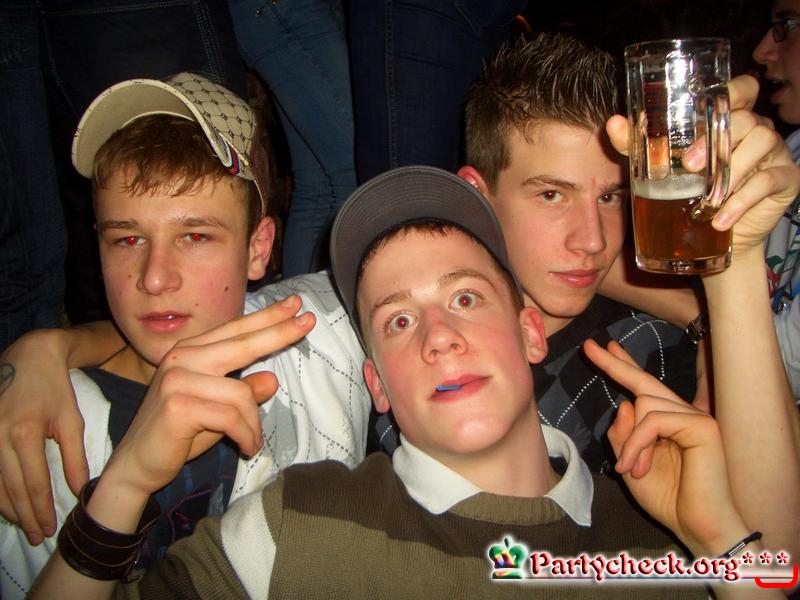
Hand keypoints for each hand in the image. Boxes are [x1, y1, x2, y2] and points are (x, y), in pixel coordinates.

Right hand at [0, 330, 88, 544]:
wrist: (28, 356)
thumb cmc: (55, 389)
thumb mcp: (71, 420)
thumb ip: (75, 457)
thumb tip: (80, 490)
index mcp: (25, 433)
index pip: (33, 483)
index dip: (41, 509)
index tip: (50, 528)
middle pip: (10, 488)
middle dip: (25, 516)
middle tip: (37, 536)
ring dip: (7, 508)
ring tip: (24, 526)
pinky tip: (5, 504)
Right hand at [99, 295, 314, 502]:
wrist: (137, 465)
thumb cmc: (178, 435)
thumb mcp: (219, 410)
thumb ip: (242, 392)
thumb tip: (272, 380)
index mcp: (190, 352)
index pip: (235, 330)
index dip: (267, 317)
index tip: (297, 305)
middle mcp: (181, 357)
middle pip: (242, 343)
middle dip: (278, 333)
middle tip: (309, 323)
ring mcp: (177, 380)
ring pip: (241, 394)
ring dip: (253, 424)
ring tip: (253, 441)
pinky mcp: (178, 405)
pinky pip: (232, 418)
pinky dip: (246, 435)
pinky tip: (247, 448)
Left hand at [583, 339, 746, 556]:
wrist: (696, 527)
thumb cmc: (667, 499)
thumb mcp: (630, 464)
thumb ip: (623, 434)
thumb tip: (624, 402)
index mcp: (667, 422)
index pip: (643, 388)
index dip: (623, 366)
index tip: (604, 347)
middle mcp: (683, 414)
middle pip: (644, 382)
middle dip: (615, 364)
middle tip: (589, 347)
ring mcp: (695, 417)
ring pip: (643, 406)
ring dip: (630, 443)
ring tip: (633, 470)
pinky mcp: (702, 426)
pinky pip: (653, 421)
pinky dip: (637, 444)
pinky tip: (637, 468)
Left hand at [606, 74, 799, 254]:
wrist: (711, 239)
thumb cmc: (686, 192)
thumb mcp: (658, 166)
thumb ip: (637, 144)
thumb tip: (614, 123)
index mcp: (729, 120)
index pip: (742, 89)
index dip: (733, 90)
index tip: (710, 104)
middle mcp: (756, 130)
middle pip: (747, 118)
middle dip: (716, 139)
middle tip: (689, 165)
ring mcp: (774, 154)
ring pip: (762, 144)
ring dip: (731, 172)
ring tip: (706, 198)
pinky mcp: (786, 180)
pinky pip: (769, 182)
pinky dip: (741, 201)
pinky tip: (719, 219)